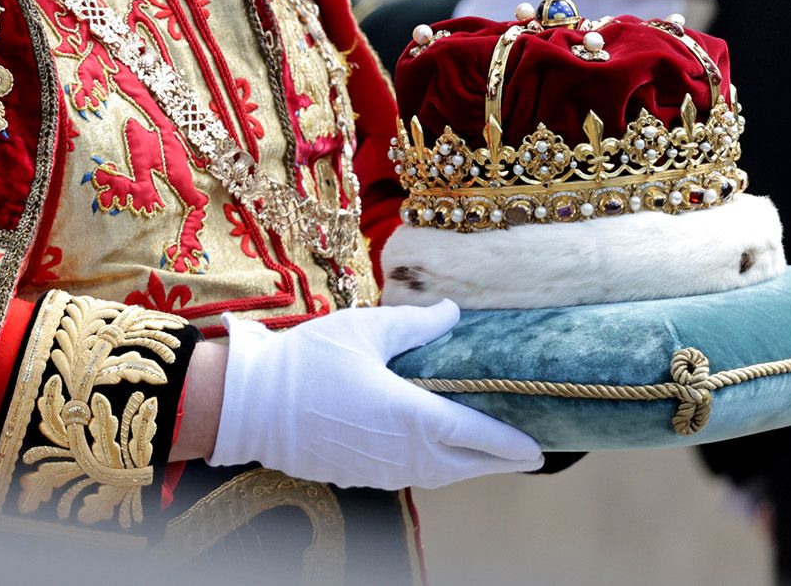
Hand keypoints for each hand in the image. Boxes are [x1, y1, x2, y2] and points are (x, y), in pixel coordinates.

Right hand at [207, 301, 542, 488]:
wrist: (251, 404)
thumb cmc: (308, 362)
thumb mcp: (366, 328)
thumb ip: (417, 324)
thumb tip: (454, 314)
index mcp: (412, 417)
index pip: (477, 436)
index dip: (511, 442)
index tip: (539, 447)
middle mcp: (404, 453)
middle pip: (466, 466)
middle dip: (499, 461)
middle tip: (526, 453)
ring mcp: (381, 470)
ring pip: (440, 476)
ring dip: (467, 467)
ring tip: (487, 454)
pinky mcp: (361, 475)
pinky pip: (412, 477)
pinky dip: (436, 468)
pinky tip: (435, 453)